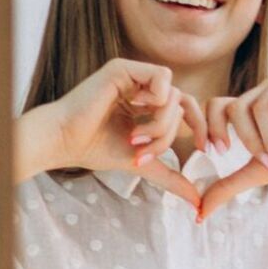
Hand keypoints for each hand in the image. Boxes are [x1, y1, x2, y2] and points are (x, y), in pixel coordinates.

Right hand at [16, 57, 207, 206]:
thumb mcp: (142, 162)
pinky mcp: (123, 68)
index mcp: (146, 104)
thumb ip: (171, 176)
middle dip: (170, 134)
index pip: (185, 109)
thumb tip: (197, 199)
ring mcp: (132, 76)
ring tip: (134, 138)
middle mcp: (141, 88)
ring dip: (160, 123)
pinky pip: (163, 77)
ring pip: (174, 95)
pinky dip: (157, 99)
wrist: (64, 142)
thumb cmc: (94, 150)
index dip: (200, 128)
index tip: (203, 150)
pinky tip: (134, 109)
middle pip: (182, 105)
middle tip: (148, 151)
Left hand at [199, 63, 267, 219]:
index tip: (223, 152)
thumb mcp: (262, 172)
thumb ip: (230, 185)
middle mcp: (266, 88)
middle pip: (236, 108)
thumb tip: (200, 213)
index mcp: (253, 105)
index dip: (213, 128)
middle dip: (250, 142)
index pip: (217, 106)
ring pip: (258, 106)